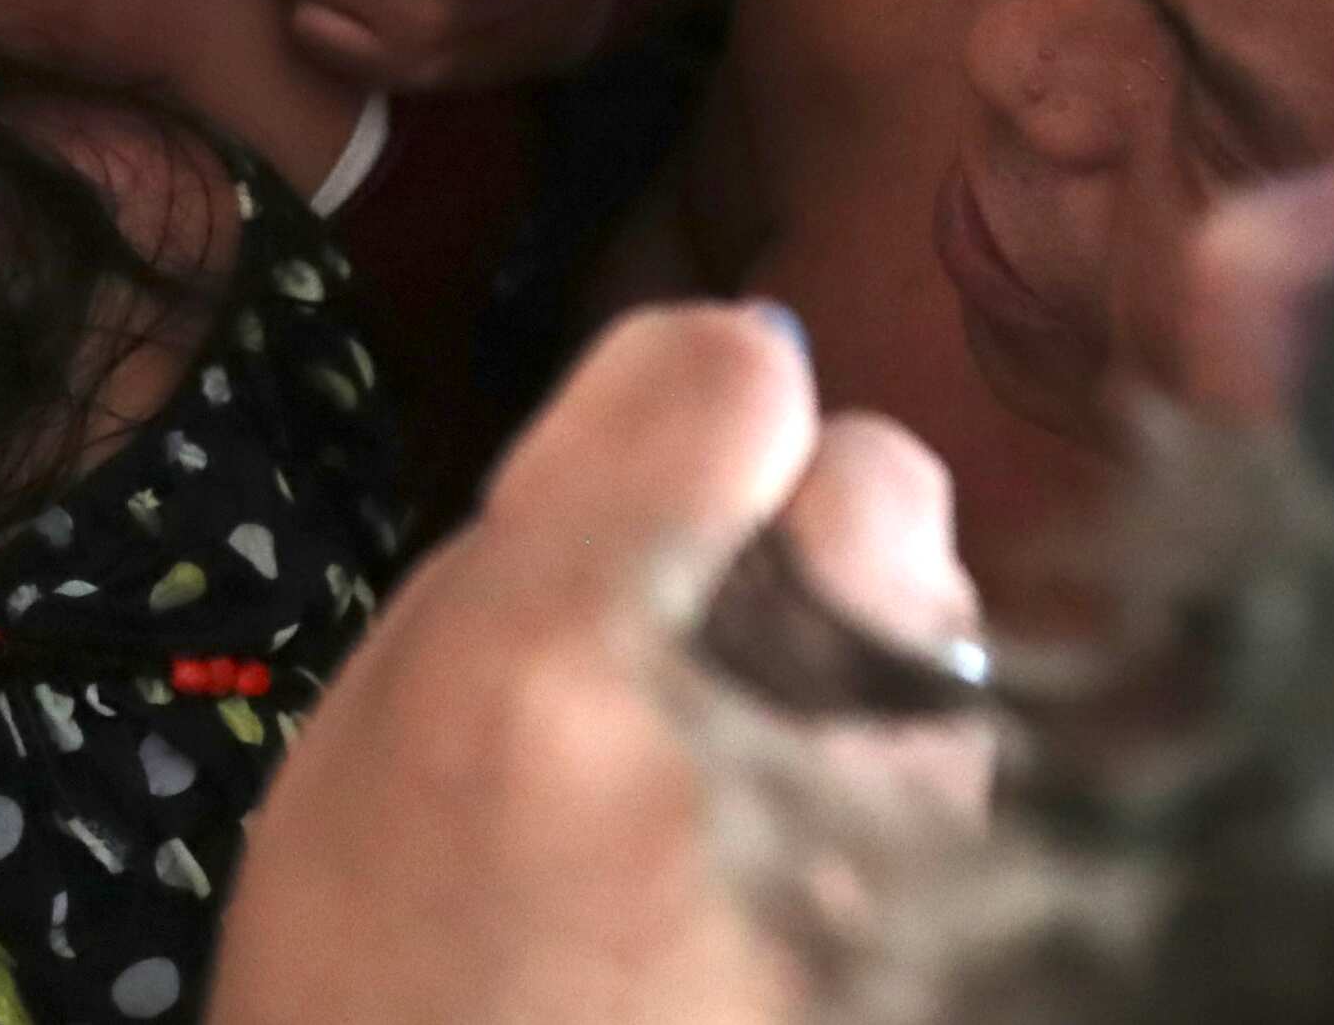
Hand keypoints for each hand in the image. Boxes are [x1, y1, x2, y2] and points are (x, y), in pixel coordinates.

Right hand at [212, 307, 985, 1024]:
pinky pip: (972, 786)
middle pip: (880, 478)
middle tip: (710, 656)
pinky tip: (806, 892)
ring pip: (945, 633)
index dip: (692, 414)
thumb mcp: (362, 745)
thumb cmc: (369, 1001)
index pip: (729, 372)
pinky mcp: (961, 932)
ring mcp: (889, 858)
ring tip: (753, 800)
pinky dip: (907, 808)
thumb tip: (695, 399)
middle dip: (804, 535)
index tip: (656, 488)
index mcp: (554, 661)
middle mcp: (754, 733)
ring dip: (868, 672)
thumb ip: (530, 554)